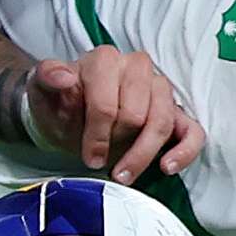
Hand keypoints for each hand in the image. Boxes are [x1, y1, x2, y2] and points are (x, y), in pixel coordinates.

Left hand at [27, 46, 203, 184]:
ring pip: (164, 122)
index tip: (88, 156)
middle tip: (99, 160)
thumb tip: (64, 77)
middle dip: (118, 143)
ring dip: (143, 155)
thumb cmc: (59, 103)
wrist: (67, 116)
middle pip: (138, 115)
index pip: (108, 102)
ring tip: (123, 176)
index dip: (97, 134)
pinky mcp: (175, 113)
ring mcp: (159, 89)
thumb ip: (49, 77)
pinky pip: (193, 131)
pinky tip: (167, 167)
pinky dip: (184, 151)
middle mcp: (137, 68)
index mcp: (105, 60)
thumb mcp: (42, 90)